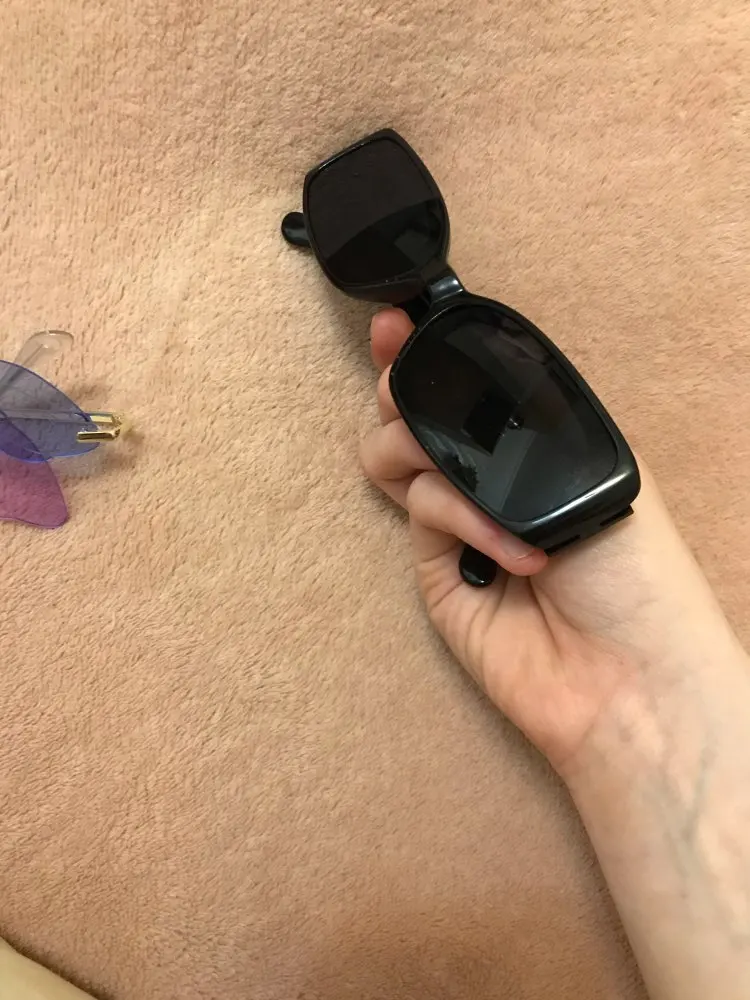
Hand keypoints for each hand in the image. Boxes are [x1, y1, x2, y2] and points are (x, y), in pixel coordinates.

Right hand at [360, 309, 738, 776]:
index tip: (401, 322)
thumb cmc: (640, 571)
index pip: (468, 384)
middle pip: (415, 410)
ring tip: (462, 473)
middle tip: (399, 368)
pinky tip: (514, 552)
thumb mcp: (602, 467)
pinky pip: (422, 508)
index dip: (430, 351)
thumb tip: (466, 379)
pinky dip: (461, 515)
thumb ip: (530, 415)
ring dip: (418, 442)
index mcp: (532, 444)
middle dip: (402, 380)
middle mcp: (488, 476)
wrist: (630, 675)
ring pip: (395, 452)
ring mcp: (455, 522)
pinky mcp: (434, 567)